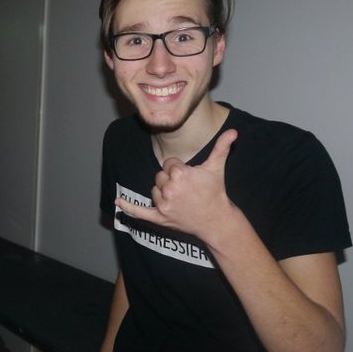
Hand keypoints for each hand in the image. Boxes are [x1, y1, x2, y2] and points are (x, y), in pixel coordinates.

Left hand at [116, 129, 237, 237]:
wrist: (217, 220)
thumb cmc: (216, 192)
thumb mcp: (217, 167)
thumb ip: (222, 147)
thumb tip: (234, 131)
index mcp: (180, 174)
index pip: (169, 164)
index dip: (179, 168)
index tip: (190, 177)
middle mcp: (169, 188)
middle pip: (160, 176)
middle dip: (171, 180)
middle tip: (187, 189)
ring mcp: (164, 204)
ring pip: (154, 190)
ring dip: (163, 192)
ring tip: (180, 198)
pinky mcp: (160, 218)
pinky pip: (140, 212)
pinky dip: (128, 208)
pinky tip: (118, 203)